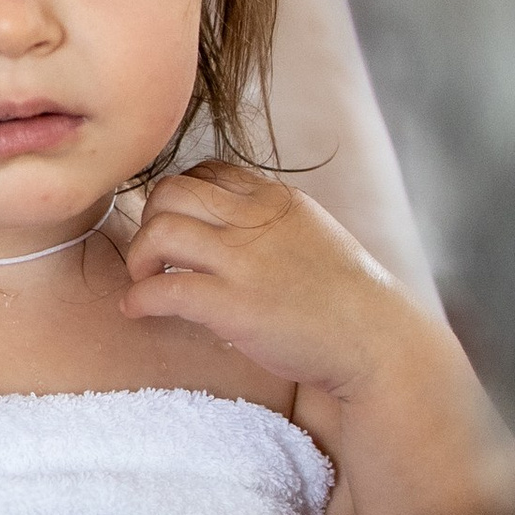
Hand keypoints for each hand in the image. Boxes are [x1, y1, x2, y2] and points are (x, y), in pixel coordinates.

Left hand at [121, 160, 412, 401]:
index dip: (179, 196)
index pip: (207, 172)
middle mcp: (257, 222)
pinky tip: (137, 310)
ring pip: (159, 232)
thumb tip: (228, 230)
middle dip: (150, 218)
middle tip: (153, 254)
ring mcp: (244, 262)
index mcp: (276, 201)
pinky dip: (139, 297)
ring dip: (139, 256)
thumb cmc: (349, 299)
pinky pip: (162, 288)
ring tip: (145, 279)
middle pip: (172, 191)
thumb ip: (270, 225)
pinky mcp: (233, 306)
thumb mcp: (313, 236)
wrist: (378, 343)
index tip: (174, 224)